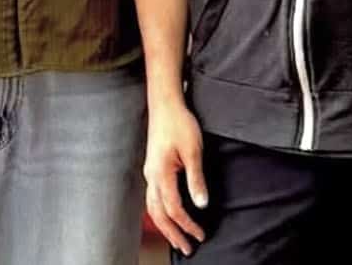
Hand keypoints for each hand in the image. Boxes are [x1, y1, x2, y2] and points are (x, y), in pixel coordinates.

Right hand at [142, 96, 207, 254]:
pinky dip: (160, 212)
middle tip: (187, 248)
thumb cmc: (179, 123)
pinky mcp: (152, 168)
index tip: (200, 234)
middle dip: (172, 233)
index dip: (187, 224)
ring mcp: (150, 172)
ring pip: (152, 207)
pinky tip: (168, 216)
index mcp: (161, 173)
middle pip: (158, 213)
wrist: (165, 104)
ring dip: (165, 226)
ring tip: (177, 239)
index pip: (173, 208)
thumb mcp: (193, 150)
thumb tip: (201, 204)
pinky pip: (153, 197)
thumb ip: (196, 179)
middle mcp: (151, 176)